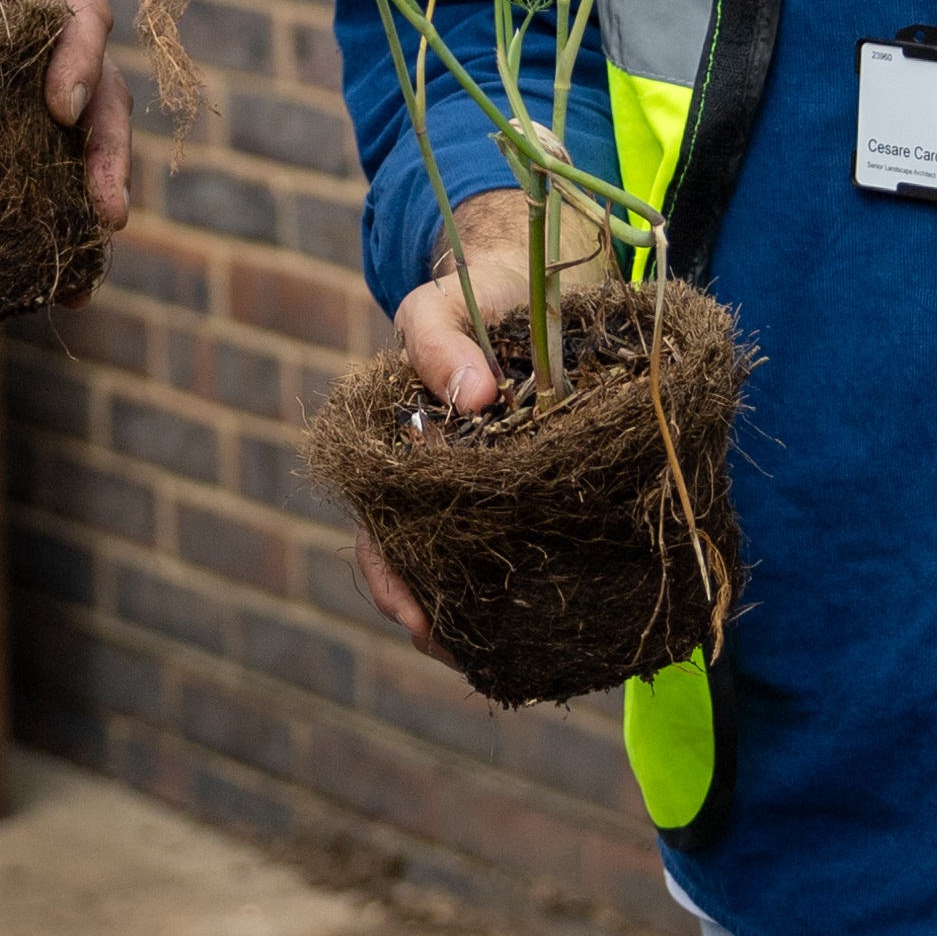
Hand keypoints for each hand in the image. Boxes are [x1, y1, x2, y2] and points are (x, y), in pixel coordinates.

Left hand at [0, 0, 133, 234]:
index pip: (78, 6)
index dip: (78, 57)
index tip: (60, 108)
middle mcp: (42, 12)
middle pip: (94, 77)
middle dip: (105, 143)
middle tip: (108, 208)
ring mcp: (19, 59)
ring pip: (71, 123)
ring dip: (82, 181)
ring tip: (86, 247)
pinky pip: (17, 142)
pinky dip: (30, 189)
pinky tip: (35, 243)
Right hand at [356, 187, 601, 652]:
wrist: (531, 281)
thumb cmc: (474, 296)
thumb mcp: (440, 305)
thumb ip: (438, 342)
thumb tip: (475, 395)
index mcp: (400, 457)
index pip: (382, 534)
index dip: (393, 582)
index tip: (416, 619)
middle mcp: (440, 486)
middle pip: (427, 572)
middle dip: (441, 620)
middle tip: (464, 654)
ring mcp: (492, 494)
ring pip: (479, 572)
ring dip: (487, 615)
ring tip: (511, 652)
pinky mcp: (543, 493)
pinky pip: (531, 548)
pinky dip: (533, 585)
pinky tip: (555, 613)